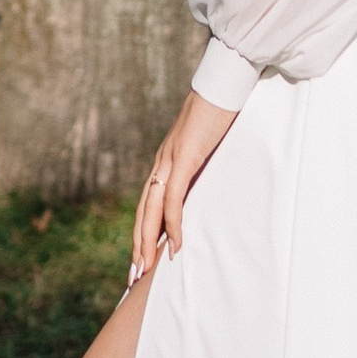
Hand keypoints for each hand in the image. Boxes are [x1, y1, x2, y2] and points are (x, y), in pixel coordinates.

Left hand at [129, 90, 238, 280]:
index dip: (143, 230)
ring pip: (151, 209)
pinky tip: (176, 245)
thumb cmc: (220, 109)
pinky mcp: (184, 157)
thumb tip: (204, 179)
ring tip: (145, 269)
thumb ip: (201, 162)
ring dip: (147, 241)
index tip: (141, 257)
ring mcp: (170, 159)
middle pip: (142, 211)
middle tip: (134, 276)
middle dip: (138, 245)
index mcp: (165, 160)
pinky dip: (173, 224)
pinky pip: (174, 198)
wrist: (223, 80)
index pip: (148, 202)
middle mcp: (161, 162)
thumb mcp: (208, 143)